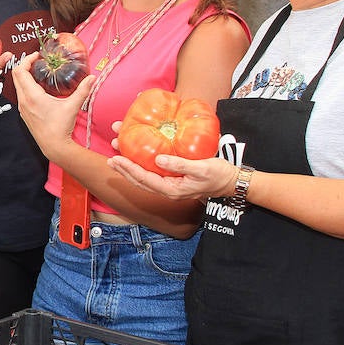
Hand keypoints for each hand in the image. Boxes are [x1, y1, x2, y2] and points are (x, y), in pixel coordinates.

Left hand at [10, 53, 92, 159]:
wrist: (54, 146)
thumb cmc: (60, 127)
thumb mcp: (72, 106)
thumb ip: (83, 90)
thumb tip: (92, 78)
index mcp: (32, 96)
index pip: (20, 71)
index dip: (26, 60)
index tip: (37, 56)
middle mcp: (24, 101)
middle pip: (16, 76)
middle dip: (24, 65)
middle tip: (37, 61)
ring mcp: (22, 108)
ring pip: (17, 86)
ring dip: (24, 76)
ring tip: (38, 71)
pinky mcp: (24, 113)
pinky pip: (20, 94)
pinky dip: (25, 86)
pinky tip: (38, 87)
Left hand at [108, 151, 238, 200]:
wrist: (232, 182)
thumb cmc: (219, 175)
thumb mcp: (201, 168)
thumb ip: (180, 164)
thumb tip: (158, 159)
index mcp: (172, 190)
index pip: (144, 179)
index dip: (129, 169)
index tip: (116, 159)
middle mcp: (168, 190)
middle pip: (140, 180)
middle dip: (124, 168)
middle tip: (111, 155)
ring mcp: (170, 186)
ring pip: (145, 177)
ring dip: (131, 167)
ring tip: (118, 154)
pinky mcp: (174, 179)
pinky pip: (153, 173)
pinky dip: (142, 165)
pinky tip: (137, 156)